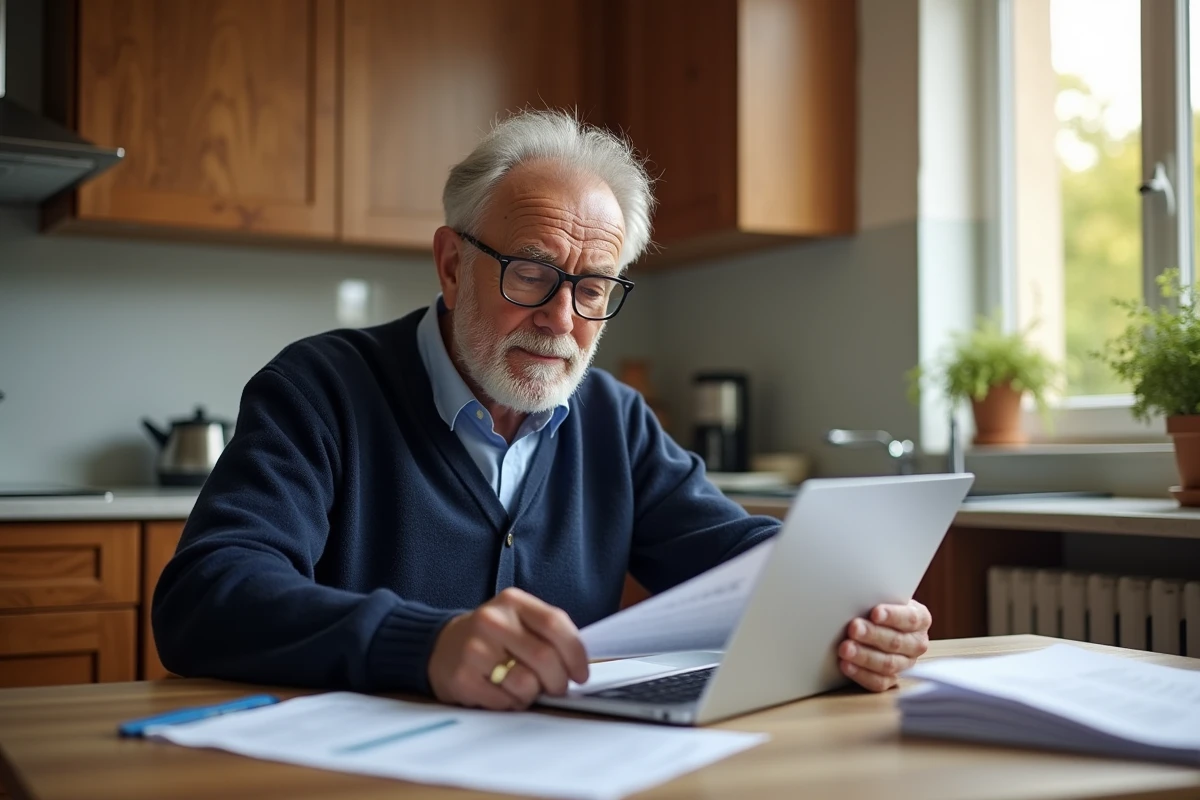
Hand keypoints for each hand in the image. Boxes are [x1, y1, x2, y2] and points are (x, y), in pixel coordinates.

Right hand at [427, 587, 589, 709]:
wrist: (441, 646)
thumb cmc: (492, 637)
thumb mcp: (518, 620)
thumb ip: (548, 635)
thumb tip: (578, 667)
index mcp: (512, 601)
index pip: (555, 624)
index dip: (575, 653)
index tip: (581, 674)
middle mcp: (492, 620)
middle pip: (545, 657)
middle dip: (558, 681)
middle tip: (555, 688)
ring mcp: (475, 648)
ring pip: (526, 684)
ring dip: (532, 694)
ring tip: (522, 688)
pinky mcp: (463, 678)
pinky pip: (505, 702)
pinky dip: (511, 704)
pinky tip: (501, 692)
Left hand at [837, 599, 931, 691]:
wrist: (876, 624)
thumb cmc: (877, 606)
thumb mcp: (882, 597)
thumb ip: (878, 597)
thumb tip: (862, 595)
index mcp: (920, 619)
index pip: (910, 618)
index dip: (893, 616)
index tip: (875, 613)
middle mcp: (916, 643)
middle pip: (896, 642)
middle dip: (873, 635)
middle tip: (853, 628)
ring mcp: (906, 663)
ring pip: (888, 663)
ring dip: (864, 656)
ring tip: (845, 649)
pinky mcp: (892, 679)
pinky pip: (879, 681)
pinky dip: (861, 674)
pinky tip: (846, 665)